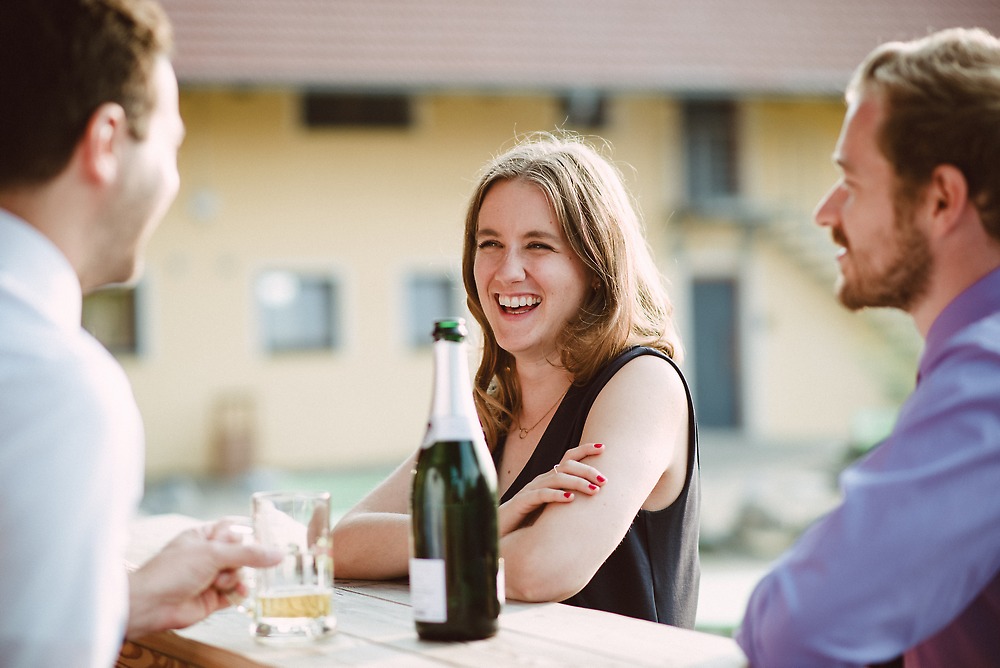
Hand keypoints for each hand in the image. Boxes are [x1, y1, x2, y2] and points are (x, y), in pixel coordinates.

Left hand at [125, 519, 282, 637]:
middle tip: (234, 563)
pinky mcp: (212, 598)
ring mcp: (210, 578)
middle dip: (241, 561)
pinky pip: (235, 593)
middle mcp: (207, 556)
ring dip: (235, 578)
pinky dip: (238, 593)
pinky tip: (238, 593)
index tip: (267, 537)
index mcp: (203, 537)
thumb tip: (278, 554)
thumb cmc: (172, 570)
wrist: (151, 604)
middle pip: (240, 554)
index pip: (233, 530)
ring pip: (239, 574)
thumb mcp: (213, 554)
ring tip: (221, 582)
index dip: (248, 534)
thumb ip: (248, 554)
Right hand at [498, 442, 605, 535]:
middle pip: (566, 466)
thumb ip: (567, 501)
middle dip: (587, 470)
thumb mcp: (552, 509)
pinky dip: (556, 495)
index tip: (603, 446)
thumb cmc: (528, 522)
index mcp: (549, 479)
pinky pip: (541, 495)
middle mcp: (541, 480)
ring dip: (577, 482)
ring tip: (594, 490)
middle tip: (604, 480)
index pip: (568, 458)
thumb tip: (596, 500)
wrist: (501, 531)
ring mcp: (531, 490)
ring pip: (556, 478)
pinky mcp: (522, 502)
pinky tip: (570, 499)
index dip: (584, 450)